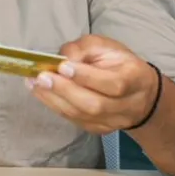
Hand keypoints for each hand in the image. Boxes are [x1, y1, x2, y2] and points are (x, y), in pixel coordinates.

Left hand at [26, 35, 159, 134]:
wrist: (140, 94)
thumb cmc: (119, 63)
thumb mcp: (106, 46)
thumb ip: (84, 48)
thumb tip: (62, 58)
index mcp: (135, 78)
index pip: (113, 83)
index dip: (87, 77)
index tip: (63, 66)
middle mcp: (128, 105)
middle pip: (95, 104)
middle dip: (65, 90)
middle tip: (41, 77)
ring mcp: (114, 121)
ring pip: (82, 116)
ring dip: (54, 99)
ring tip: (34, 84)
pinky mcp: (100, 129)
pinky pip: (75, 121)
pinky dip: (56, 106)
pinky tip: (42, 94)